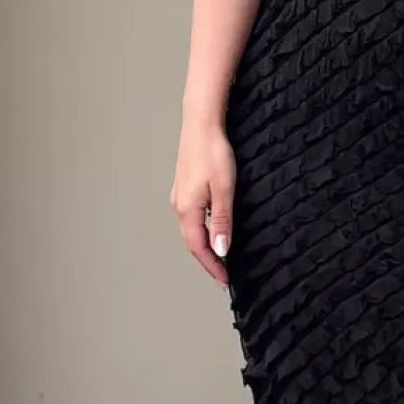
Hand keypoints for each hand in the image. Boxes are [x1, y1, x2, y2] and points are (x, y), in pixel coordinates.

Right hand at [170, 119, 237, 285]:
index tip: (225, 280)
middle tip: (222, 274)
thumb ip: (222, 221)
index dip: (212, 265)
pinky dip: (201, 229)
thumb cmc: (213, 153)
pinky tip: (211, 228)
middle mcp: (179, 205)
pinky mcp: (184, 186)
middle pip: (192, 241)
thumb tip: (221, 249)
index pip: (199, 247)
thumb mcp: (224, 190)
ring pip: (190, 229)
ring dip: (203, 245)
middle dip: (207, 259)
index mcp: (187, 209)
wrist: (201, 123)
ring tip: (219, 256)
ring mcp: (179, 196)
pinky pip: (191, 216)